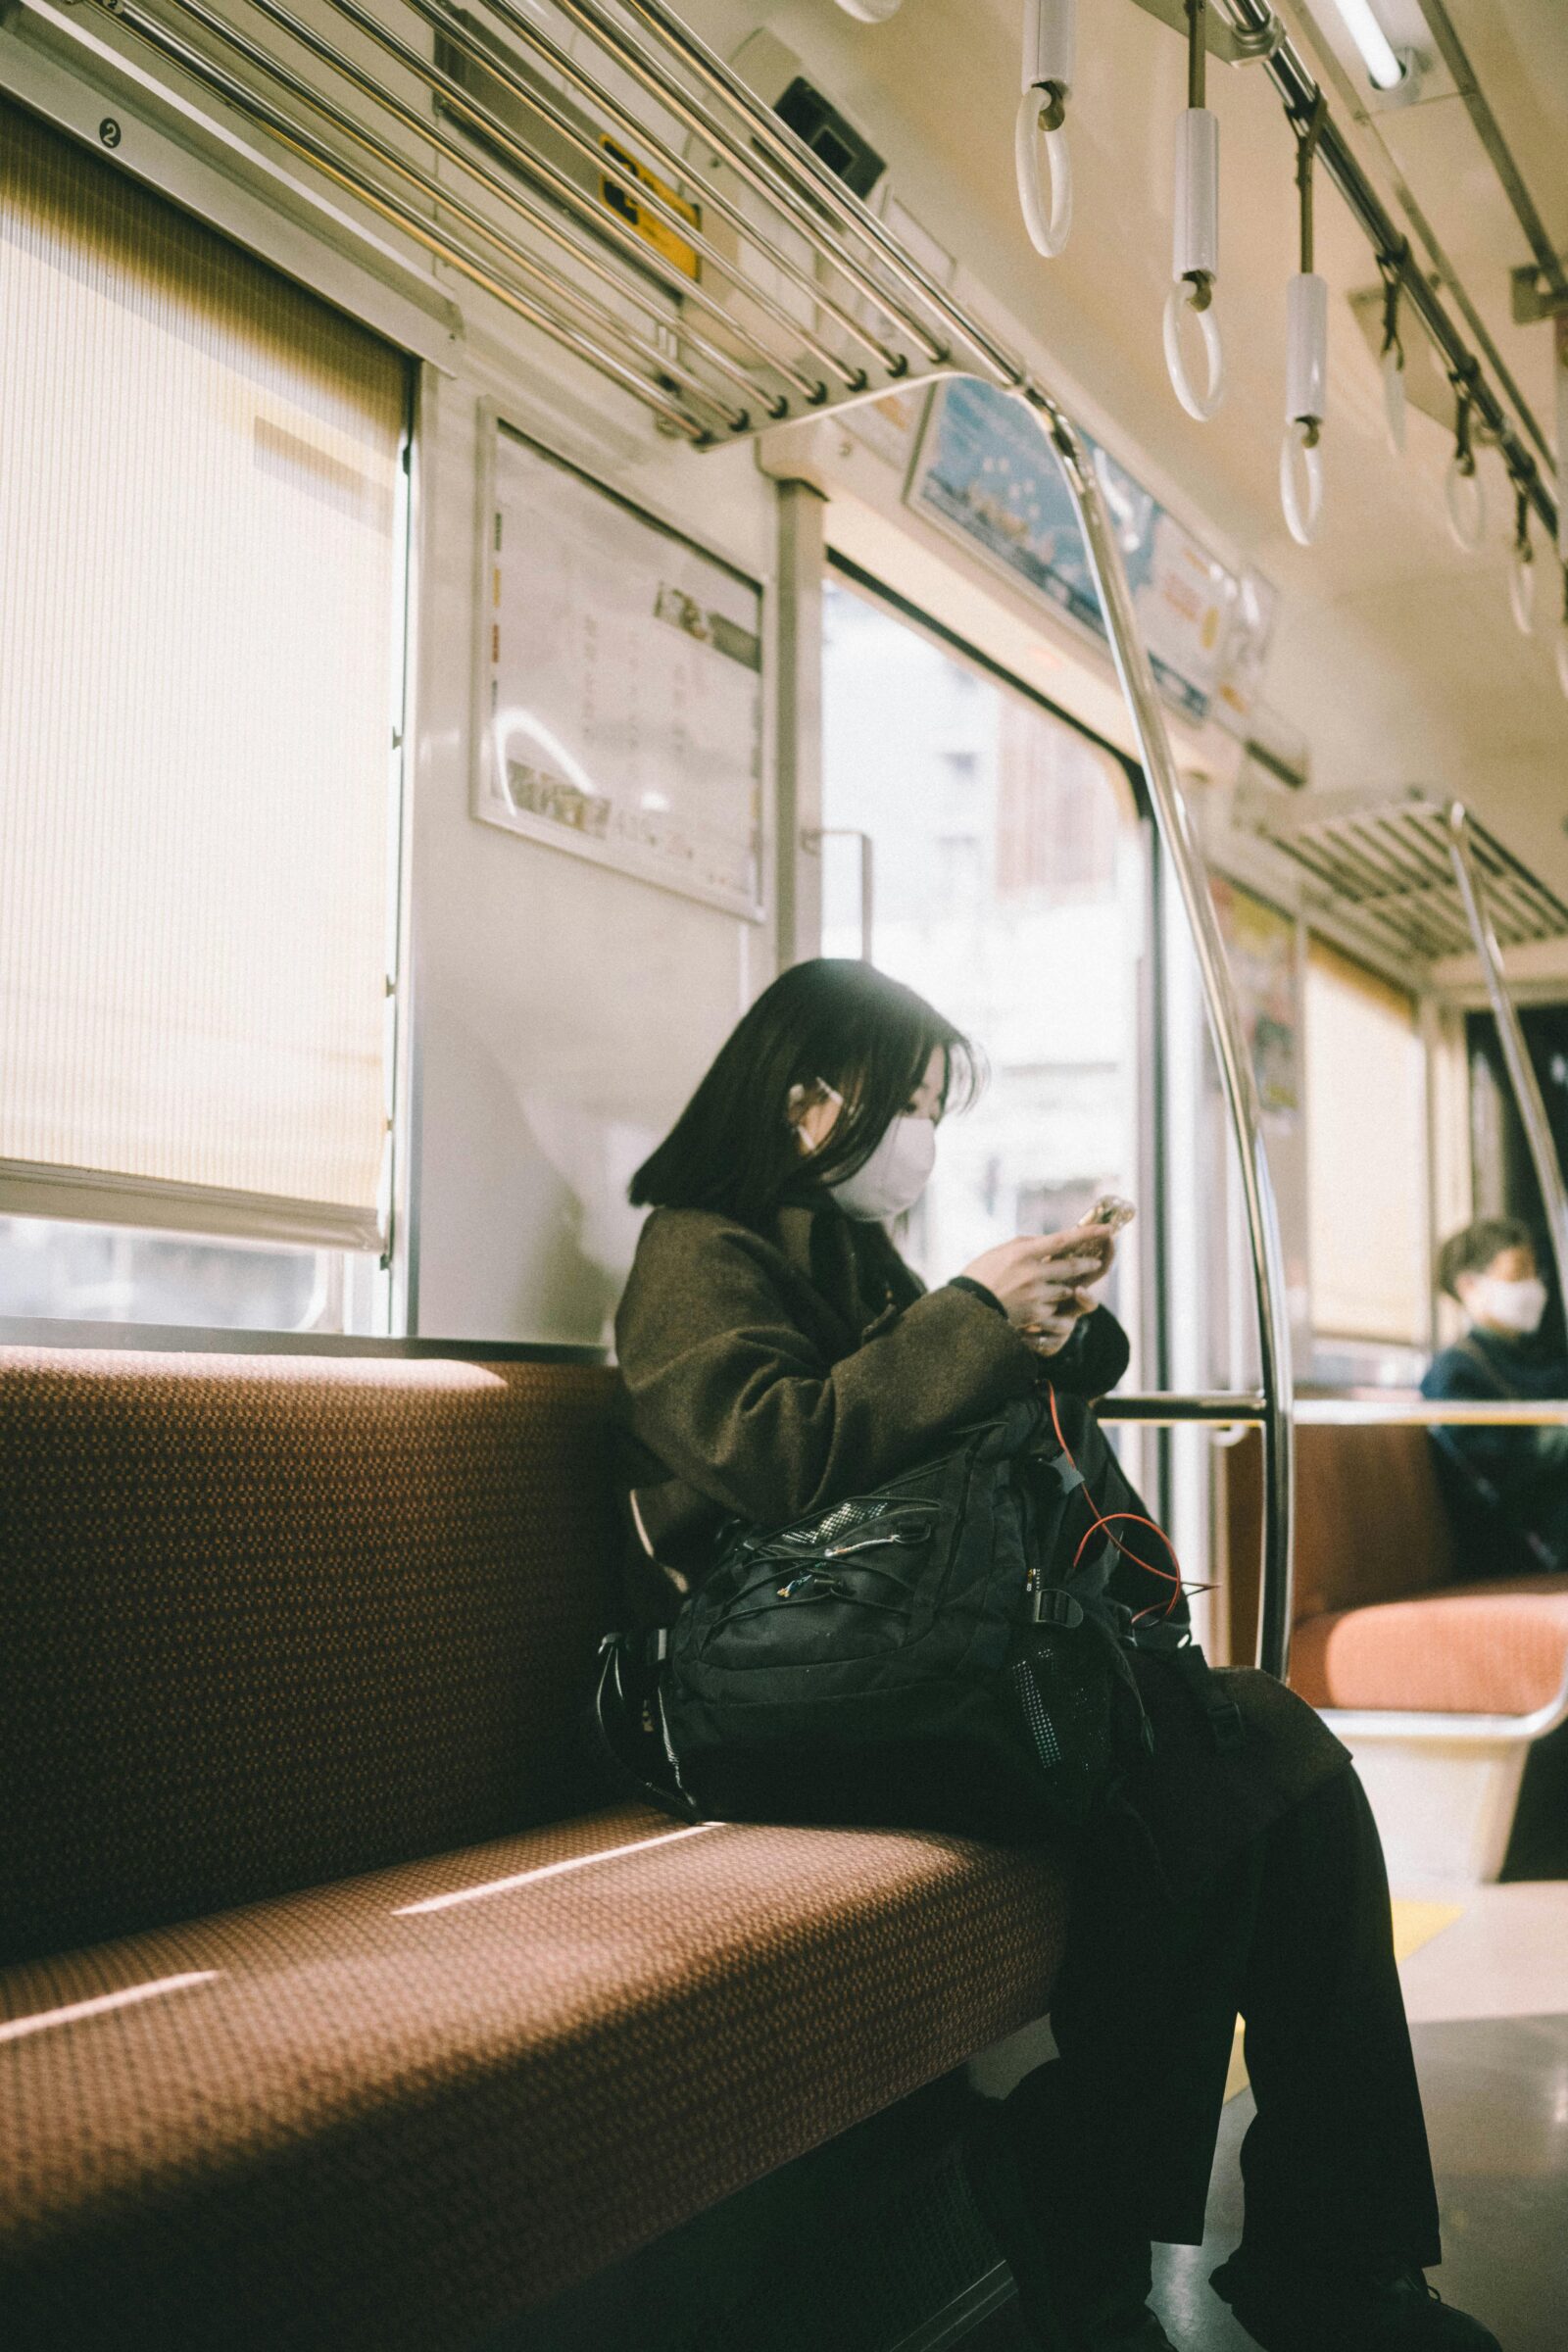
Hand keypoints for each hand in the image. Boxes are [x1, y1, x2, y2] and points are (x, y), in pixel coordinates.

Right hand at [959, 1223, 1115, 1355]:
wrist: (968, 1308)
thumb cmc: (981, 1275)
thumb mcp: (1001, 1251)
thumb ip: (1028, 1245)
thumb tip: (1051, 1242)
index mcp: (1024, 1253)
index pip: (1064, 1240)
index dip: (1088, 1233)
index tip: (1107, 1228)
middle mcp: (1033, 1273)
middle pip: (1072, 1267)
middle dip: (1087, 1264)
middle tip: (1094, 1261)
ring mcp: (1036, 1296)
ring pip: (1067, 1290)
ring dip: (1069, 1286)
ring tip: (1061, 1284)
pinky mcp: (1035, 1315)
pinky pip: (1056, 1309)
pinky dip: (1054, 1304)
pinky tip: (1041, 1303)